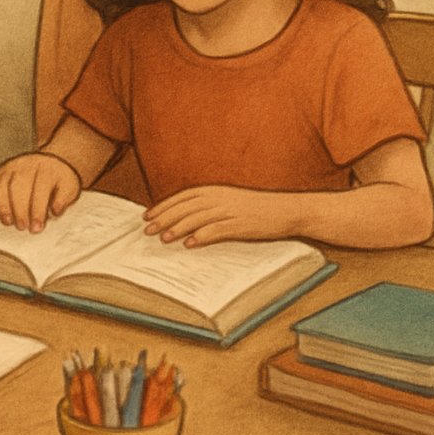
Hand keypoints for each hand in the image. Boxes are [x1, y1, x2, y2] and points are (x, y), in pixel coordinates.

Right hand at [0, 152, 81, 231]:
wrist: (50, 162)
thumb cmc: (59, 180)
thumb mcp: (70, 187)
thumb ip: (64, 199)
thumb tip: (55, 211)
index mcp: (47, 169)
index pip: (41, 189)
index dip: (38, 210)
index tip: (37, 228)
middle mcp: (27, 165)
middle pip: (18, 186)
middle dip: (19, 209)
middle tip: (22, 227)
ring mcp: (11, 166)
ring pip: (2, 185)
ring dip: (2, 205)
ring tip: (7, 222)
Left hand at [143, 186, 298, 246]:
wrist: (286, 210)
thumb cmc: (256, 208)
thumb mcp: (229, 201)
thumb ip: (208, 206)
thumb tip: (185, 218)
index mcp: (214, 190)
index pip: (181, 197)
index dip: (162, 206)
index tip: (146, 216)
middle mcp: (219, 198)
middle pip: (185, 208)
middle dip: (164, 218)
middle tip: (147, 231)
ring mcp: (230, 210)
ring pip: (198, 218)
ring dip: (178, 228)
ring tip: (163, 239)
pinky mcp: (242, 224)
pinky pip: (218, 230)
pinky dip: (203, 236)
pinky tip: (190, 244)